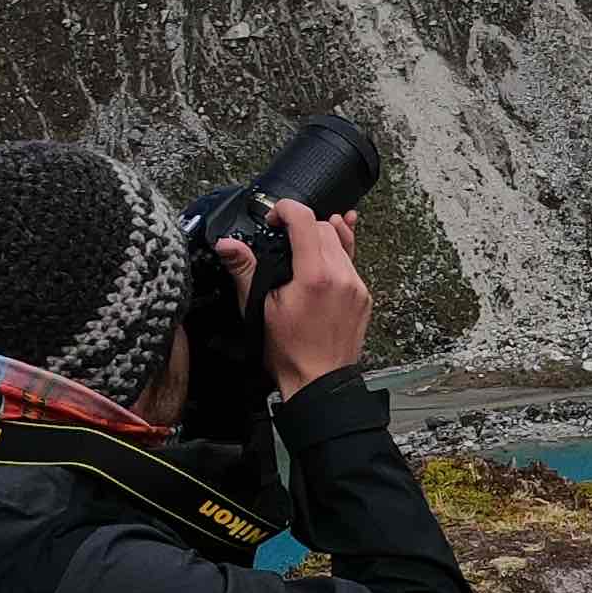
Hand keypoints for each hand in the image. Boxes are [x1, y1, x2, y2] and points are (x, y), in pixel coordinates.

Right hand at [241, 198, 368, 396]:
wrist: (319, 382)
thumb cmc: (289, 352)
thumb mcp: (259, 309)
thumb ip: (245, 271)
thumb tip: (228, 245)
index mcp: (315, 276)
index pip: (305, 220)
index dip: (286, 210)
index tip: (274, 217)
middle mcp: (341, 276)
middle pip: (325, 228)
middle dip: (302, 225)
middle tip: (282, 236)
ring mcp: (356, 286)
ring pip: (341, 244)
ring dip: (321, 238)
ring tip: (303, 244)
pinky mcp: (363, 296)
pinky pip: (352, 263)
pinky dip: (338, 254)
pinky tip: (328, 254)